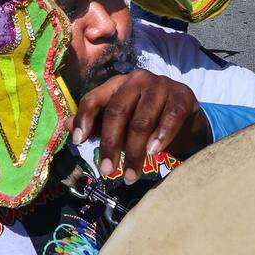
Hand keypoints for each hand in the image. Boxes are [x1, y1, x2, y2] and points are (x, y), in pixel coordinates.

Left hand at [66, 69, 208, 182]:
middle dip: (111, 144)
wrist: (187, 120)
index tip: (79, 141)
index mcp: (118, 83)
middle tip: (107, 171)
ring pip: (142, 120)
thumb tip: (67, 126)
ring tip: (131, 175)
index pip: (95, 98)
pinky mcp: (182, 96)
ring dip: (135, 151)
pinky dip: (161, 137)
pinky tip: (154, 153)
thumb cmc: (149, 119)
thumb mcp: (122, 122)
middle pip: (118, 111)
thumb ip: (98, 124)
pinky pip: (170, 117)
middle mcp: (138, 79)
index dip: (84, 119)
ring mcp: (162, 85)